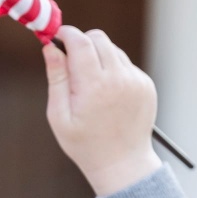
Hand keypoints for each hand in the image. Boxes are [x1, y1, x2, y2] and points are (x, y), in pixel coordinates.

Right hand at [43, 26, 161, 196]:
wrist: (122, 163)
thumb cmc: (84, 143)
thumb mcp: (59, 116)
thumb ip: (56, 78)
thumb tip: (50, 48)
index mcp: (94, 87)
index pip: (80, 42)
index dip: (66, 34)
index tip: (57, 36)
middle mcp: (119, 79)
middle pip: (99, 38)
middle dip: (82, 42)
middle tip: (70, 59)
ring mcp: (136, 80)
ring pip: (113, 50)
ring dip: (98, 57)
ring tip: (90, 86)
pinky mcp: (146, 84)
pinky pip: (126, 65)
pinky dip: (113, 71)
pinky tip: (106, 95)